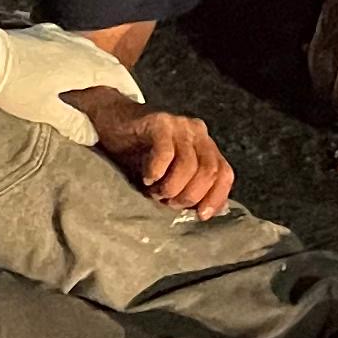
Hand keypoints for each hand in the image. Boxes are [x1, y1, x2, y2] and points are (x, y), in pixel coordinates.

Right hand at [74, 91, 235, 217]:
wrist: (112, 122)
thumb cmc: (140, 154)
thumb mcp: (168, 176)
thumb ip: (189, 188)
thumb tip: (208, 212)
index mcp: (205, 146)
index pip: (224, 173)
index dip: (216, 197)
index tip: (200, 215)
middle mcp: (197, 132)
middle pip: (210, 170)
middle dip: (190, 195)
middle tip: (168, 203)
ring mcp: (179, 125)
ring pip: (189, 164)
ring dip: (173, 187)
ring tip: (156, 192)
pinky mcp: (159, 121)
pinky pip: (166, 151)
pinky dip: (157, 171)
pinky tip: (147, 178)